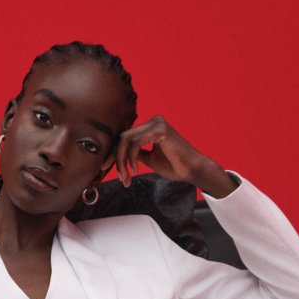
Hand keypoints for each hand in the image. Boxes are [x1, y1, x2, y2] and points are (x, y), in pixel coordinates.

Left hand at [113, 116, 237, 197]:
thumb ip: (136, 154)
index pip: (125, 137)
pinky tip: (135, 170)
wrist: (193, 170)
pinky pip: (136, 143)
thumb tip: (120, 156)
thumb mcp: (149, 159)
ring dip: (121, 161)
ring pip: (126, 140)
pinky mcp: (160, 130)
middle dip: (114, 157)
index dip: (113, 152)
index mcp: (151, 127)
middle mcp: (153, 121)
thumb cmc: (175, 166)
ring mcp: (156, 123)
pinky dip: (131, 158)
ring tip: (125, 177)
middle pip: (123, 137)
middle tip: (110, 173)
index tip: (105, 167)